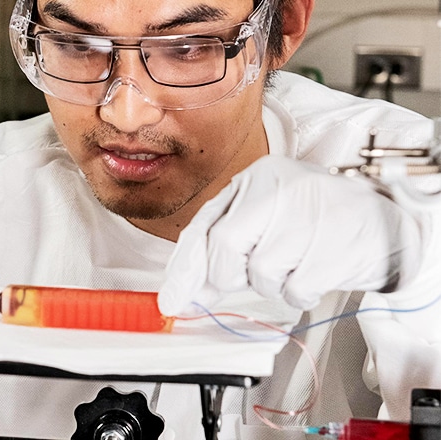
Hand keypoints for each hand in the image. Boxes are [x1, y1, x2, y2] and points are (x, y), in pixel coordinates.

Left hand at [158, 156, 423, 315]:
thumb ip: (226, 249)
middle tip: (256, 271)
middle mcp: (278, 189)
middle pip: (225, 248)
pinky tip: (316, 271)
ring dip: (274, 283)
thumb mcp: (266, 220)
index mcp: (255, 179)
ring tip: (297, 261)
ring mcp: (308, 215)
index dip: (184, 268)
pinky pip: (295, 290)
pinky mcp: (334, 246)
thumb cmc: (317, 221)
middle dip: (231, 275)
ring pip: (261, 273)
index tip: (172, 300)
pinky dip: (300, 292)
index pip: (204, 225)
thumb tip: (190, 290)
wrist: (384, 221)